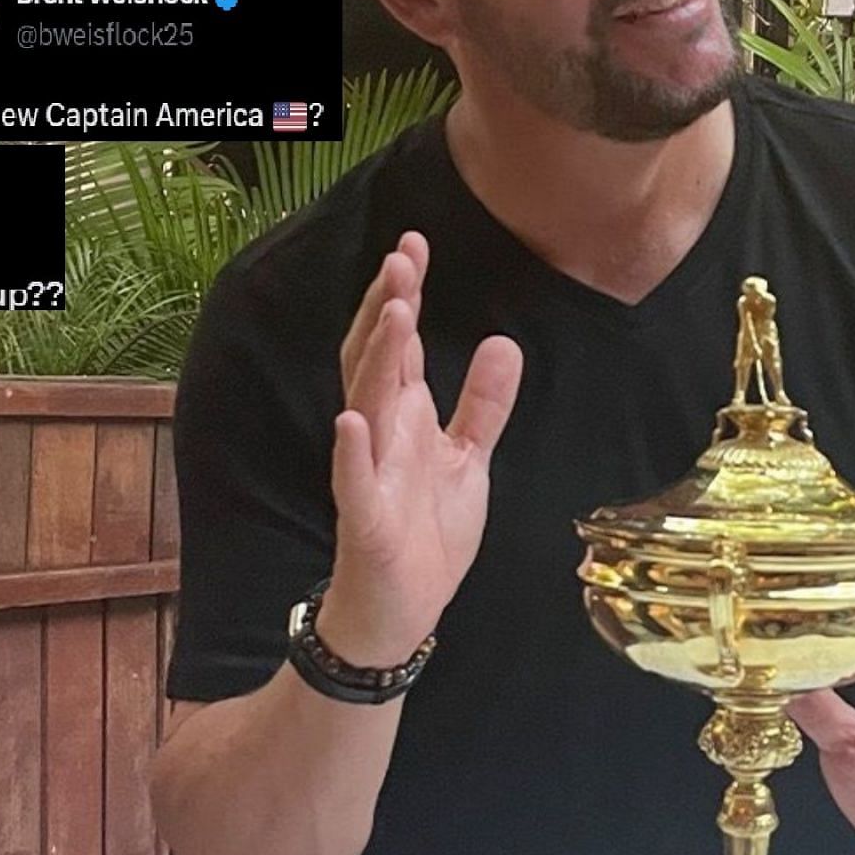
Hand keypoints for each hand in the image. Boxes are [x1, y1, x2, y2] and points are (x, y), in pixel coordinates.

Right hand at [318, 232, 523, 667]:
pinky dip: (352, 451)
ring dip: (377, 359)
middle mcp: (380, 434)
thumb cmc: (426, 534)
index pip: (398, 343)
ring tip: (395, 314)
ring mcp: (368, 474)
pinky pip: (354, 482)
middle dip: (387, 308)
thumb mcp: (468, 460)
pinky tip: (353, 420)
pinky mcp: (365, 520)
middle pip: (376, 359)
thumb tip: (502, 343)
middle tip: (402, 258)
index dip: (404, 294)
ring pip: (366, 405)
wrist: (402, 610)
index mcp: (403, 417)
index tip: (414, 244)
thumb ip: (483, 404)